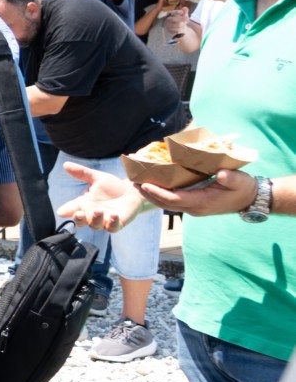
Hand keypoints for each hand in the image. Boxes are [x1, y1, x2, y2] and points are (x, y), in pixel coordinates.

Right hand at [55, 162, 146, 231]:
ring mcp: (104, 220)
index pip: (72, 209)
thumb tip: (66, 164)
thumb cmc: (112, 186)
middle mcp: (91, 214)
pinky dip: (112, 223)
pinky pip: (112, 227)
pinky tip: (113, 215)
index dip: (66, 211)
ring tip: (98, 211)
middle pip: (81, 221)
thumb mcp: (97, 177)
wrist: (132, 192)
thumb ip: (82, 173)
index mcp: (84, 203)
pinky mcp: (117, 224)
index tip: (62, 212)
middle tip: (78, 214)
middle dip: (79, 219)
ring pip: (95, 225)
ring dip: (95, 219)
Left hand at [141, 168, 257, 216]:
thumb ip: (230, 178)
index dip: (158, 193)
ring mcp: (193, 208)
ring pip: (167, 204)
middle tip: (132, 183)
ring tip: (137, 185)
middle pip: (165, 203)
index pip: (174, 199)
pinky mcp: (194, 204)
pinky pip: (173, 201)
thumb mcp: (240, 181)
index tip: (145, 184)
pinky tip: (153, 186)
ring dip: (151, 195)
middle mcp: (194, 207)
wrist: (250, 199)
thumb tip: (221, 174)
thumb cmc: (244, 188)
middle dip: (147, 194)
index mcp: (201, 202)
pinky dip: (160, 195)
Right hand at [162, 6, 189, 38]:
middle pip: (173, 19)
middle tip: (187, 18)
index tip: (181, 12)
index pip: (172, 12)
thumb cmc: (181, 20)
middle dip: (181, 19)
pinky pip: (176, 30)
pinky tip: (180, 28)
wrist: (178, 28)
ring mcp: (167, 25)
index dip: (176, 12)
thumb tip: (185, 8)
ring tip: (183, 24)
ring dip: (182, 24)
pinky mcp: (169, 31)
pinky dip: (180, 29)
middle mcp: (167, 20)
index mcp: (170, 14)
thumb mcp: (184, 15)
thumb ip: (185, 11)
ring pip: (176, 25)